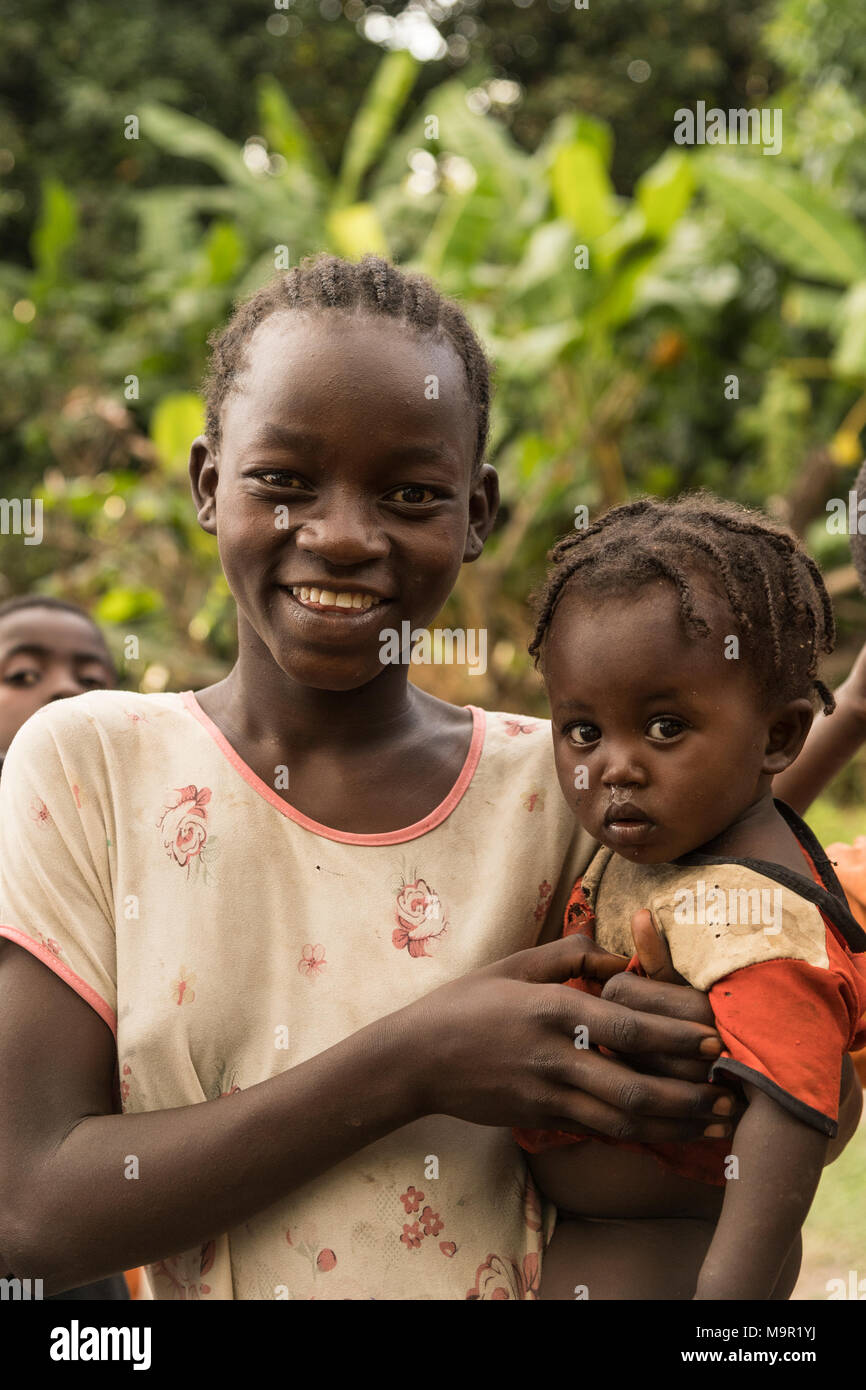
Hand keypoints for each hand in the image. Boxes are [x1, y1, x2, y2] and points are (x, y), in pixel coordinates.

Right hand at [406, 934, 733, 1143]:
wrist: (416, 1059)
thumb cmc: (467, 1003)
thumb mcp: (516, 965)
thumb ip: (572, 954)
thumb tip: (623, 955)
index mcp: (552, 1010)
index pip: (626, 1026)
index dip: (675, 1037)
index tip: (715, 1040)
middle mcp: (554, 1057)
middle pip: (633, 1085)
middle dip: (688, 1094)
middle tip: (729, 1093)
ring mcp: (547, 1095)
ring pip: (622, 1120)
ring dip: (674, 1124)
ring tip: (714, 1124)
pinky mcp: (541, 1120)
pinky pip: (600, 1132)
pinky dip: (640, 1134)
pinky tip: (669, 1132)